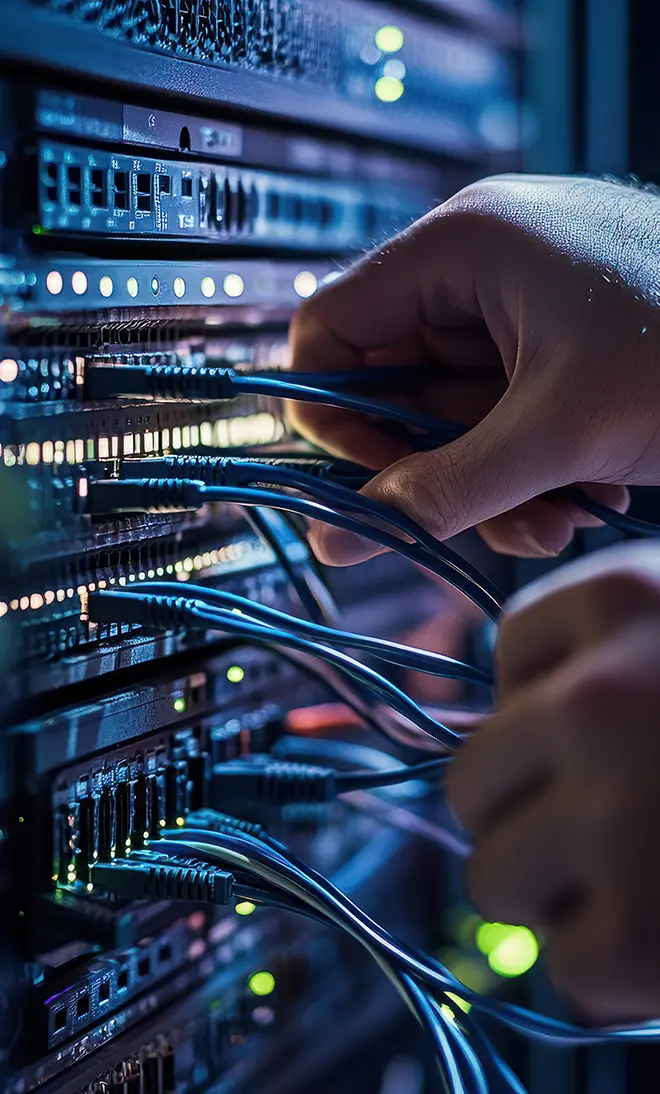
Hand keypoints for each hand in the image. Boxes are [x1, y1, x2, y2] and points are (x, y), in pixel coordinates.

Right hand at [289, 175, 659, 560]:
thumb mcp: (554, 435)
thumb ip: (438, 492)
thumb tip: (344, 535)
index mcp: (460, 246)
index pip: (330, 332)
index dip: (334, 418)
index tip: (375, 485)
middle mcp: (481, 266)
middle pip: (395, 384)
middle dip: (438, 468)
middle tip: (480, 520)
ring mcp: (522, 303)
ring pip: (455, 414)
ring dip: (493, 482)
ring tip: (556, 518)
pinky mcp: (558, 342)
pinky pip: (504, 415)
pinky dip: (530, 467)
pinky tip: (584, 494)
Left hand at [446, 542, 659, 1021]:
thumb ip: (606, 650)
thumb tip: (501, 702)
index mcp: (623, 600)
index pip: (507, 650)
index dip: (552, 699)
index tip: (603, 723)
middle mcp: (601, 697)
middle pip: (471, 771)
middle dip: (531, 805)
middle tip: (621, 815)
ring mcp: (612, 811)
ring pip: (492, 872)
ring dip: (562, 887)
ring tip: (649, 868)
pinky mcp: (636, 934)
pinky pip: (562, 960)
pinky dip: (613, 962)